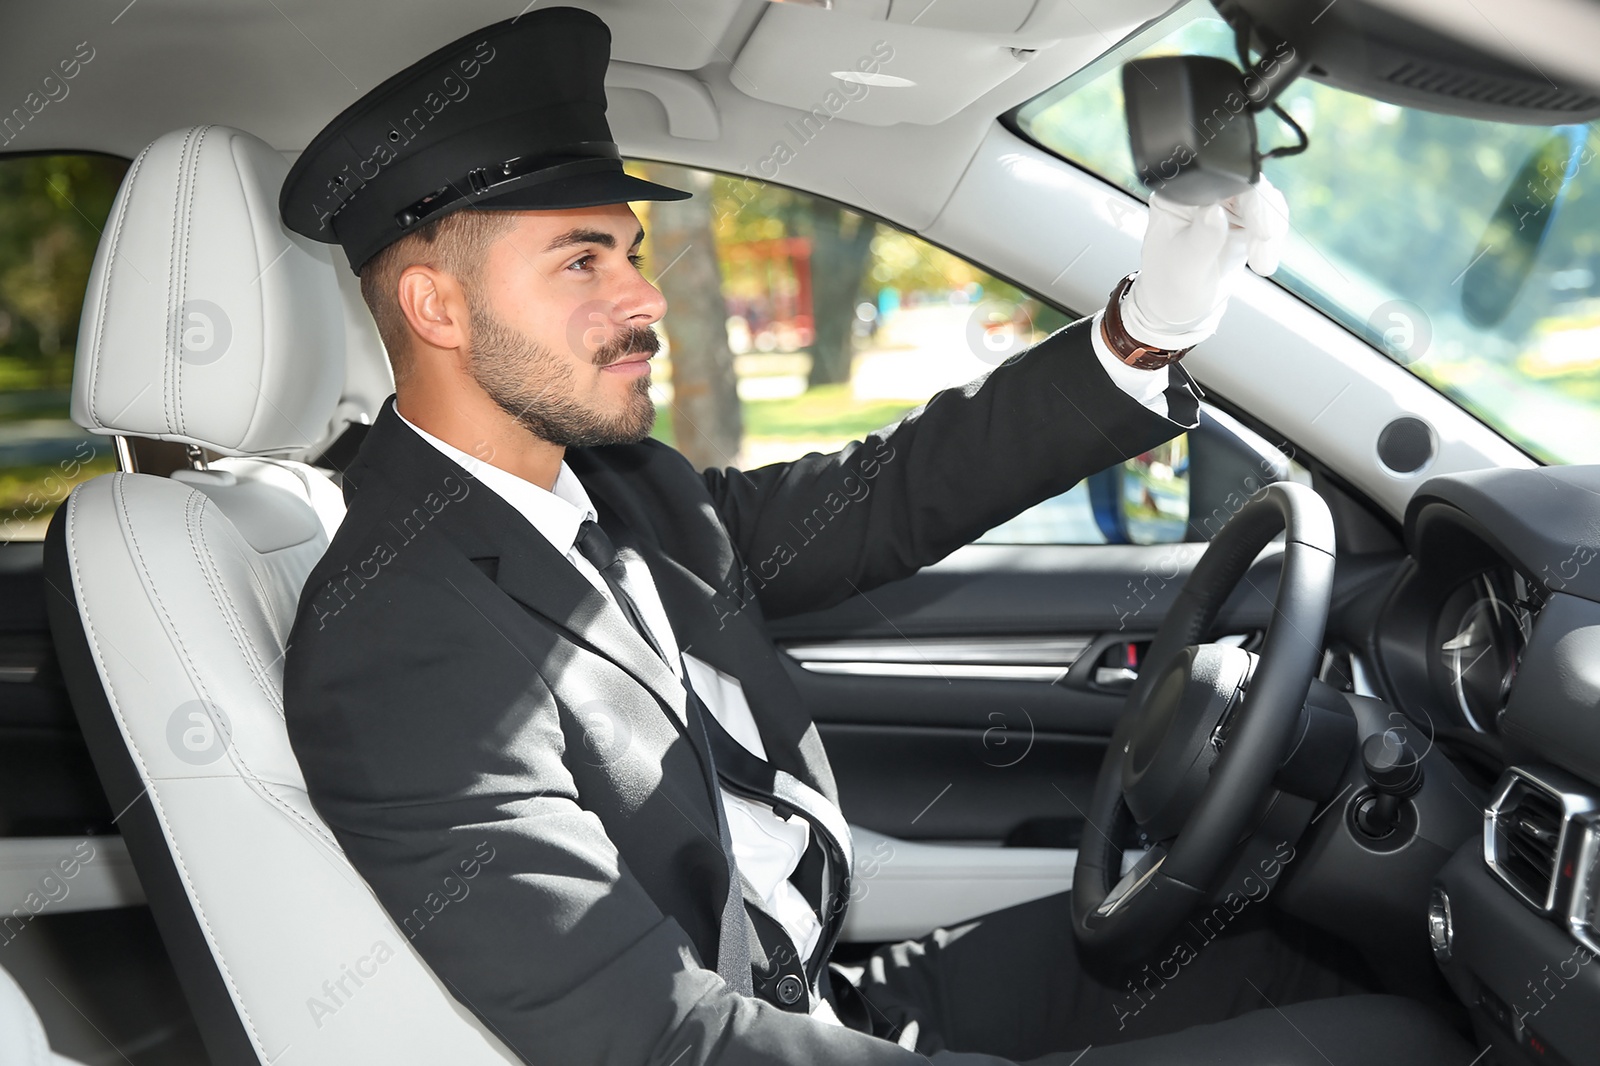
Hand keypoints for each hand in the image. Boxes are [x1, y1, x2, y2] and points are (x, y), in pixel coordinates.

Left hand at [1120, 177, 1288, 350]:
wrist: (1177, 308)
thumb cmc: (1169, 286)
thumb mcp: (1184, 267)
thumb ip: (1201, 238)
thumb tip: (1216, 210)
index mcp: (1178, 194)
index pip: (1219, 177)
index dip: (1248, 195)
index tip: (1261, 229)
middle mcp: (1202, 192)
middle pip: (1248, 183)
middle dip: (1264, 215)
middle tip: (1265, 245)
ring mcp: (1223, 204)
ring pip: (1264, 199)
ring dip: (1272, 230)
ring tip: (1262, 264)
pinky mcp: (1241, 219)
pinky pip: (1269, 216)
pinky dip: (1273, 238)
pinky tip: (1264, 260)